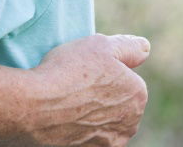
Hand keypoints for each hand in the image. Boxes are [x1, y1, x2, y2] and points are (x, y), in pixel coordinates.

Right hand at [21, 33, 149, 146]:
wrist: (36, 107)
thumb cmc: (68, 71)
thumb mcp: (99, 45)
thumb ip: (127, 46)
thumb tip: (145, 47)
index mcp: (138, 95)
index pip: (125, 79)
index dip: (103, 71)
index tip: (84, 69)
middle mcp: (131, 123)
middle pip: (117, 103)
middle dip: (101, 95)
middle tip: (74, 85)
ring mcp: (111, 142)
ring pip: (103, 121)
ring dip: (91, 113)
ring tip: (65, 101)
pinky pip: (88, 136)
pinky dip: (79, 129)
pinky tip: (62, 117)